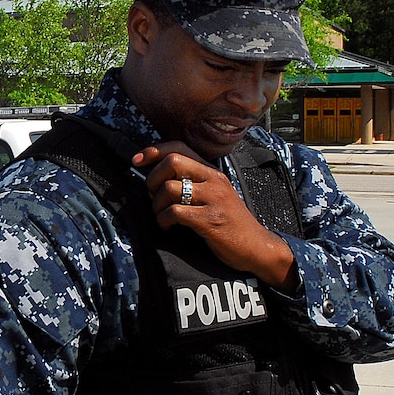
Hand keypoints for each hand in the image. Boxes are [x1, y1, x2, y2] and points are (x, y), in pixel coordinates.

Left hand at [132, 144, 298, 293]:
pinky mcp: (211, 221)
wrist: (256, 247)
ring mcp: (214, 200)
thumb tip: (159, 178)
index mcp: (212, 172)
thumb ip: (194, 183)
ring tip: (161, 215)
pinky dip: (164, 220)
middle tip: (152, 196)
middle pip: (172, 162)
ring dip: (156, 204)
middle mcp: (214, 180)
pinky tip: (167, 227)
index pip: (180, 147)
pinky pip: (176, 212)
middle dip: (152, 179)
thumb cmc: (231, 223)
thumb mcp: (216, 195)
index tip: (136, 161)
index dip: (153, 151)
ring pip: (170, 188)